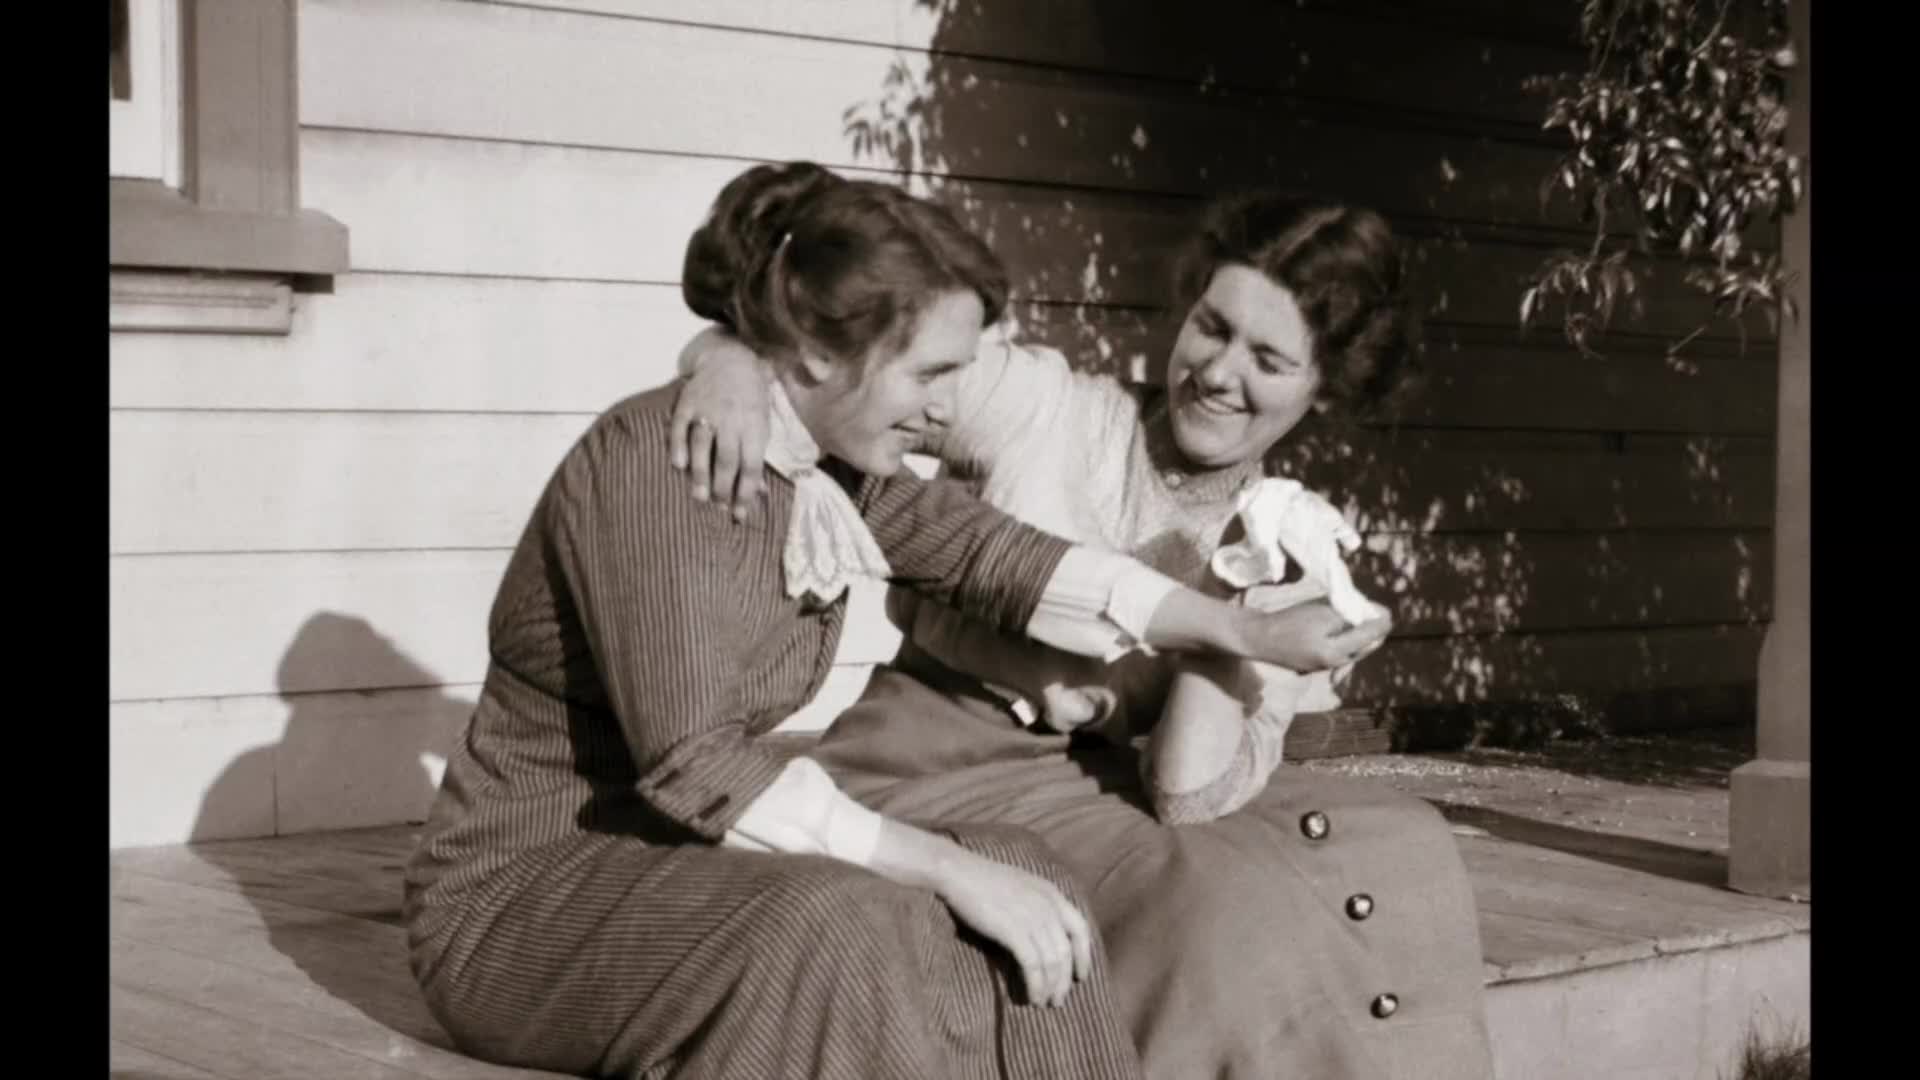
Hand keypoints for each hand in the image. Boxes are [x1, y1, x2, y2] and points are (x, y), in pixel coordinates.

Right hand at [667, 329, 773, 521]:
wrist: (731, 358)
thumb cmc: (750, 399)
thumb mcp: (762, 425)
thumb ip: (757, 457)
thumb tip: (760, 492)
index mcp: (755, 426)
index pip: (751, 465)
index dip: (746, 492)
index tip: (739, 515)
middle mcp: (731, 419)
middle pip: (727, 459)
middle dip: (723, 487)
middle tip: (718, 506)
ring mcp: (708, 410)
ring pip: (703, 445)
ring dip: (700, 473)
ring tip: (699, 496)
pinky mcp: (687, 402)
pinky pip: (680, 426)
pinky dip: (679, 445)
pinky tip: (678, 464)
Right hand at [932, 847, 1093, 1007]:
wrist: (958, 872)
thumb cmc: (982, 879)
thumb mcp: (1021, 886)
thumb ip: (1037, 905)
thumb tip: (1041, 935)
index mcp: (1052, 893)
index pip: (1080, 929)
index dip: (1084, 955)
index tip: (1080, 976)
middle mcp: (1048, 906)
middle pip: (1066, 951)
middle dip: (1065, 980)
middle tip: (1058, 1000)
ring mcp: (1032, 918)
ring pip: (1052, 962)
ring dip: (1050, 987)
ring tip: (1044, 1003)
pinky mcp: (1014, 931)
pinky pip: (1033, 966)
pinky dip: (1035, 985)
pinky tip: (1031, 997)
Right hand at [1242, 600, 1392, 672]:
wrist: (1257, 638)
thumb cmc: (1288, 623)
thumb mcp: (1320, 614)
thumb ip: (1346, 614)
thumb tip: (1367, 613)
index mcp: (1337, 652)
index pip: (1369, 635)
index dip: (1380, 621)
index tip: (1387, 611)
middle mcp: (1334, 663)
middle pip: (1365, 648)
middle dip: (1374, 632)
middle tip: (1377, 615)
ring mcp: (1324, 665)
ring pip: (1353, 651)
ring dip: (1361, 636)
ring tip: (1363, 620)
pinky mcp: (1314, 663)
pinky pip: (1339, 652)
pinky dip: (1346, 641)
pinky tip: (1343, 631)